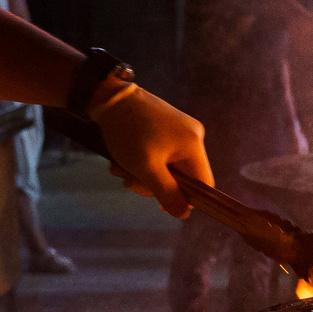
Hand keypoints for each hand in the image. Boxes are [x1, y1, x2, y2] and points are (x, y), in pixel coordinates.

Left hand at [94, 86, 212, 217]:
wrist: (109, 97)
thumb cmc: (129, 133)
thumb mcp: (146, 168)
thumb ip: (167, 193)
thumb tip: (184, 214)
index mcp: (194, 145)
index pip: (203, 184)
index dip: (186, 199)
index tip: (161, 203)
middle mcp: (193, 136)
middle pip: (182, 177)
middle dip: (154, 184)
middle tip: (130, 181)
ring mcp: (179, 130)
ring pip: (167, 167)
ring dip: (143, 174)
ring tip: (120, 169)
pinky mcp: (166, 127)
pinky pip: (160, 154)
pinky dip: (142, 161)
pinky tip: (123, 160)